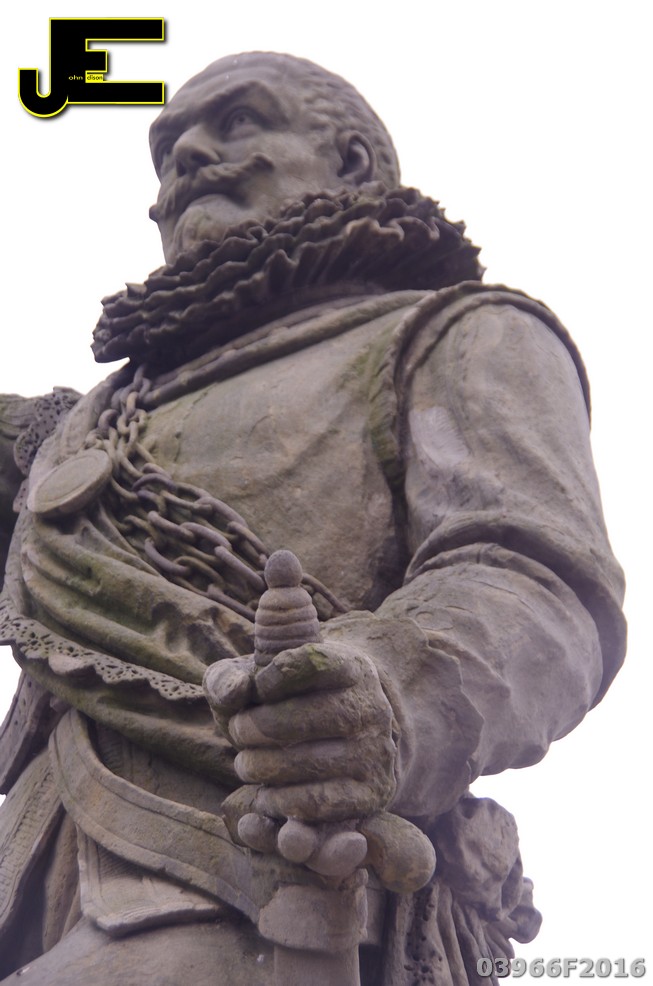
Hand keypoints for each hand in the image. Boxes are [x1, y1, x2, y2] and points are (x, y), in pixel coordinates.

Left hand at [203, 641, 396, 824]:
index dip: (274, 676)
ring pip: (309, 762)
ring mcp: (376, 752)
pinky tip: (264, 795)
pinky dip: (281, 801)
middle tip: (238, 731)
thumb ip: (230, 676)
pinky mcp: (372, 793)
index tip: (258, 687)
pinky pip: (319, 803)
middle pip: (306, 717)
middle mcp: (372, 707)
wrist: (343, 741)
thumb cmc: (286, 703)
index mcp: (350, 667)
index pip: (313, 662)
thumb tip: (234, 692)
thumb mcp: (259, 680)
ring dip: (262, 766)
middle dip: (257, 727)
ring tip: (246, 764)